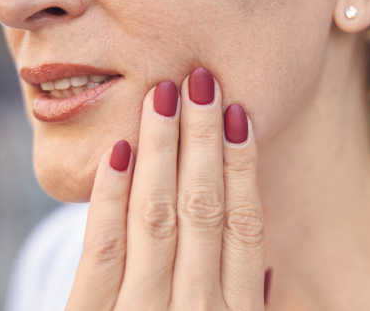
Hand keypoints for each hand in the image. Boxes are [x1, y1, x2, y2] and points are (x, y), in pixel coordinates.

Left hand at [65, 68, 265, 309]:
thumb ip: (245, 302)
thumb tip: (266, 261)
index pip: (245, 225)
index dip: (242, 166)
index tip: (237, 116)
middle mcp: (197, 309)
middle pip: (203, 208)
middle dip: (202, 138)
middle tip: (201, 82)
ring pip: (155, 216)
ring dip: (161, 148)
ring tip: (164, 96)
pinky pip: (103, 247)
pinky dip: (110, 194)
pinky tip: (118, 149)